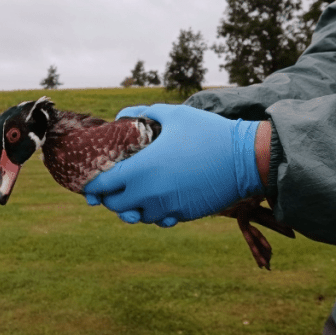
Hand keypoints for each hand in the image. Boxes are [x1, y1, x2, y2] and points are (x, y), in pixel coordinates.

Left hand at [83, 104, 263, 226]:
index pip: (102, 186)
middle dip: (110, 198)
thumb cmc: (208, 132)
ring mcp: (167, 208)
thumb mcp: (172, 114)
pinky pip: (159, 220)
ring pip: (137, 216)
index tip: (89, 181)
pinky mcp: (183, 215)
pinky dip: (154, 212)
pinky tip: (158, 198)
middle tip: (112, 186)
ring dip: (132, 206)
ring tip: (135, 191)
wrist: (246, 159)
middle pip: (115, 206)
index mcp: (142, 170)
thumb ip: (141, 114)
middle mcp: (150, 194)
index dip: (92, 185)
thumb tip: (120, 117)